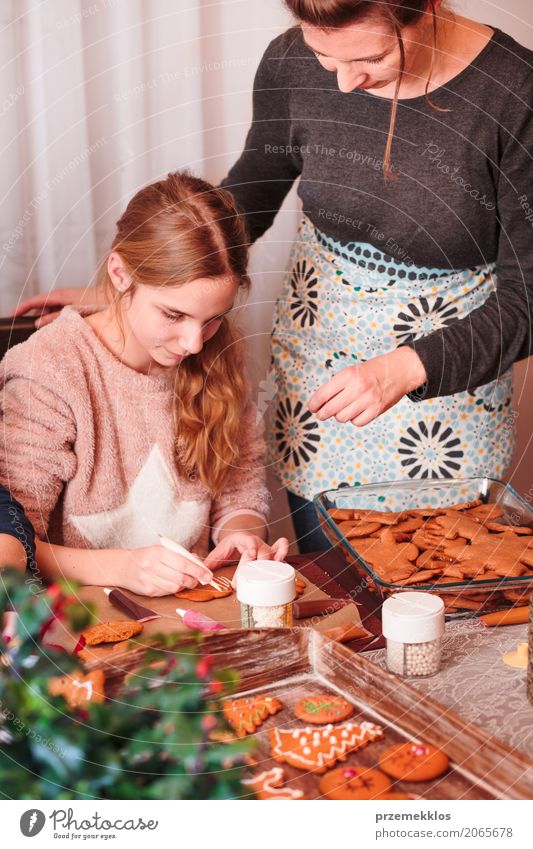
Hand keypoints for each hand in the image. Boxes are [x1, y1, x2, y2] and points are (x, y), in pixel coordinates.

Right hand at [12, 286, 98, 327]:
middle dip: (31, 317)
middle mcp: (62, 297)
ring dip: (44, 321)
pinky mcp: (75, 306)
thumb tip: (37, 324)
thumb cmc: (99, 305)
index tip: (11, 317)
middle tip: (23, 330)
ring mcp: (68, 301)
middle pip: (41, 307)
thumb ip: (55, 318)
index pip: (34, 301)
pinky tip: (55, 332)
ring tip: (39, 334)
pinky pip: (59, 314)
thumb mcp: (75, 314)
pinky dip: (54, 321)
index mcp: (60, 295)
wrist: (118, 300)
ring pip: (50, 312)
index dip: (22, 308)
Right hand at [119, 544, 213, 596]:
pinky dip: (174, 589)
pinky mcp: (147, 591)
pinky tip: (173, 584)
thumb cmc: (147, 556)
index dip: (198, 570)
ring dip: (184, 586)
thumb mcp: (162, 550)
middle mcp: (152, 565)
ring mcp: (148, 579)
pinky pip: (167, 592)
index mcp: (158, 552)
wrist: (123, 566)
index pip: (183, 563)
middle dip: (193, 580)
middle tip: (198, 580)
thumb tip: (199, 562)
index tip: (208, 575)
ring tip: (185, 581)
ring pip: (174, 587)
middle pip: (180, 577)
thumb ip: (181, 555)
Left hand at [204, 532, 288, 571]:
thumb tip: (199, 575)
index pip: (248, 541)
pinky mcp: (272, 553)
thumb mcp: (218, 552)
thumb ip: (209, 563)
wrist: (239, 538)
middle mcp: (256, 542)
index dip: (251, 547)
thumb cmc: (229, 547)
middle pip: (260, 552)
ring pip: (272, 553)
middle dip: (254, 567)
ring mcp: (265, 547)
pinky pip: (282, 548)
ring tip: (267, 576)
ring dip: (271, 564)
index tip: (251, 555)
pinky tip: (282, 562)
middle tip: (244, 582)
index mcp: (242, 539)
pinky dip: (283, 553)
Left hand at [308, 347, 426, 426]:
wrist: (399, 370)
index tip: (312, 408)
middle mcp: (357, 387)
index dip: (314, 404)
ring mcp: (368, 400)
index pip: (323, 394)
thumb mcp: (352, 371)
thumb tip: (319, 404)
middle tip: (321, 414)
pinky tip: (357, 411)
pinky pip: (357, 422)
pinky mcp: (377, 410)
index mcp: (348, 375)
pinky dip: (354, 419)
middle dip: (322, 414)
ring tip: (344, 408)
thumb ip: (337, 386)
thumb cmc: (372, 371)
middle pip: (330, 409)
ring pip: (342, 418)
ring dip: (340, 416)